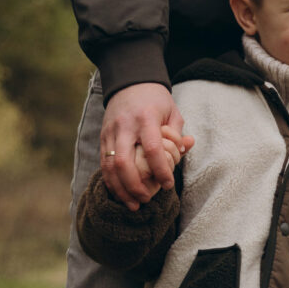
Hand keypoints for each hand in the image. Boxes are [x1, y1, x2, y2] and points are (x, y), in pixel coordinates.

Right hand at [101, 84, 194, 209]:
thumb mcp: (172, 110)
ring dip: (120, 189)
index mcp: (145, 118)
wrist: (128, 82)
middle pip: (123, 162)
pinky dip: (111, 182)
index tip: (168, 185)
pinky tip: (121, 194)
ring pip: (108, 166)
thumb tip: (186, 149)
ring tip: (133, 205)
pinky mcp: (102, 138)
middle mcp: (124, 126)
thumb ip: (177, 133)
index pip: (151, 149)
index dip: (160, 170)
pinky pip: (103, 164)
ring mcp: (110, 132)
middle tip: (147, 199)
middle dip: (134, 186)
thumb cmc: (155, 99)